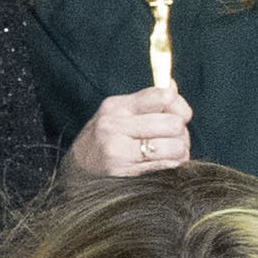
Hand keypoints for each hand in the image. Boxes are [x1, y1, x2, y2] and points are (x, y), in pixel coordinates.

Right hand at [67, 86, 192, 177]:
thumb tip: (172, 85)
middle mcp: (114, 124)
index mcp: (117, 106)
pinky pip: (166, 164)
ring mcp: (117, 148)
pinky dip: (173, 163)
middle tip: (175, 138)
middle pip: (173, 124)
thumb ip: (146, 101)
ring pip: (174, 146)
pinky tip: (164, 162)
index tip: (179, 116)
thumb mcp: (118, 114)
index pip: (163, 96)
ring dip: (180, 150)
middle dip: (182, 133)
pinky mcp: (123, 169)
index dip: (180, 107)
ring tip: (171, 152)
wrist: (76, 172)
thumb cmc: (104, 140)